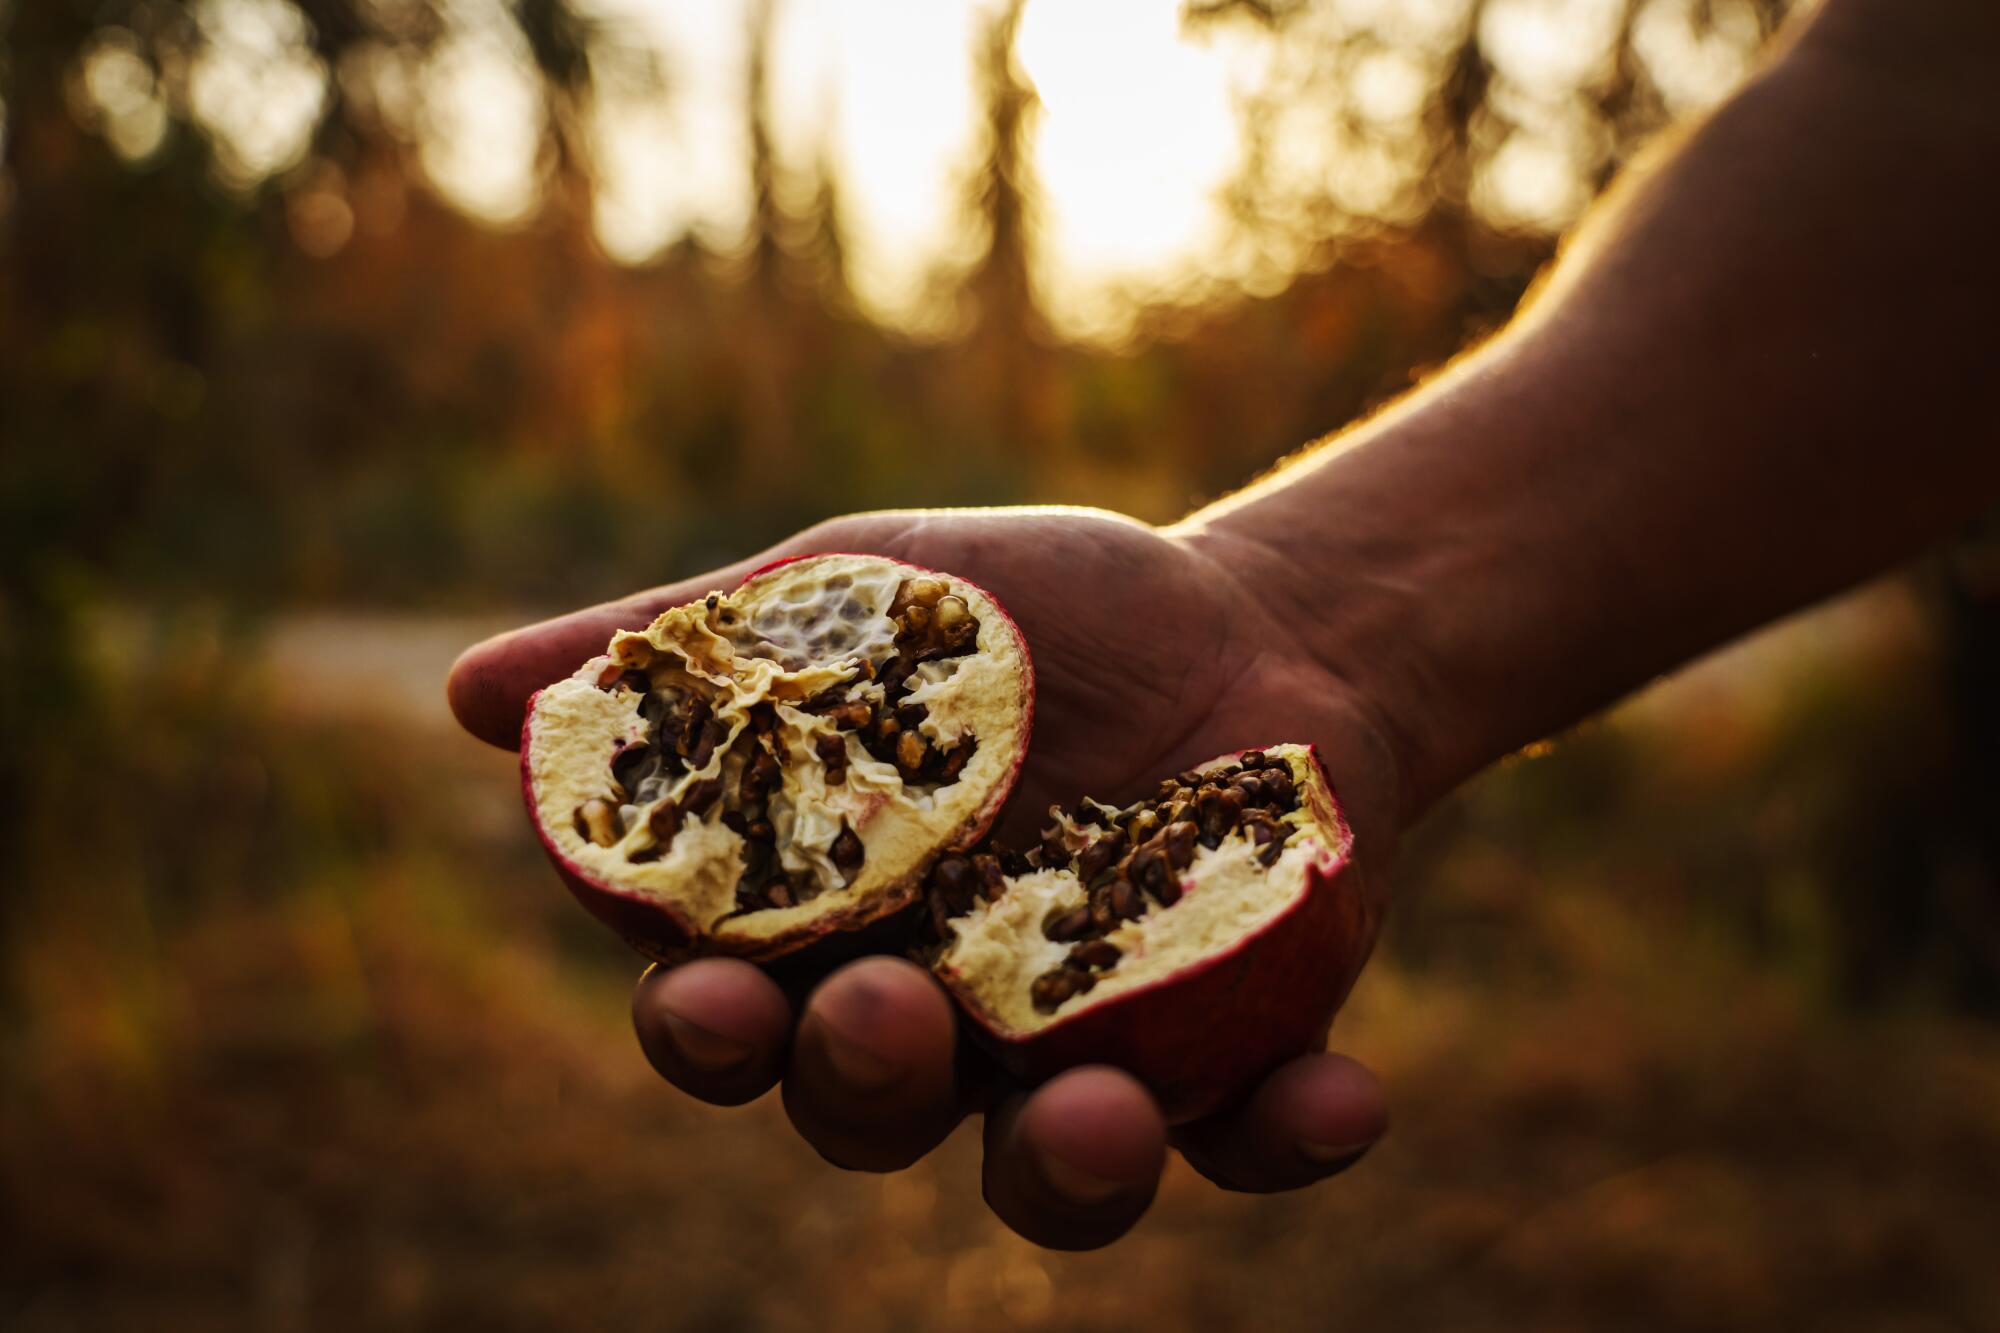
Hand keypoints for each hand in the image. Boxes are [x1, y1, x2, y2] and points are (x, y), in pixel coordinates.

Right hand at [448, 506, 1403, 1248]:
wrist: (1238, 621)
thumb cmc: (1016, 619)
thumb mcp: (856, 599)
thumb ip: (687, 654)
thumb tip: (472, 695)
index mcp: (824, 931)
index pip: (726, 1016)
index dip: (699, 1030)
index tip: (699, 998)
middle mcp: (937, 1023)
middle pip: (864, 1109)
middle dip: (858, 1086)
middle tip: (886, 1015)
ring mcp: (1084, 1054)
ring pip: (1043, 1168)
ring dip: (1064, 1165)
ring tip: (1101, 1111)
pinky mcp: (1231, 1061)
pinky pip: (1251, 1136)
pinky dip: (1290, 1132)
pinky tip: (1341, 1093)